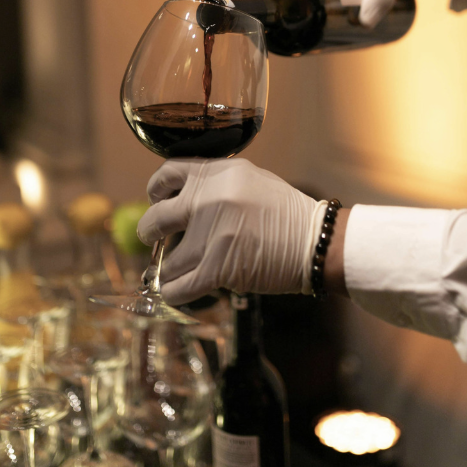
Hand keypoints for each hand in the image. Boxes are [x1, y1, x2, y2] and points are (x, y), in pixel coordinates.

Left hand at [137, 157, 326, 304]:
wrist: (316, 242)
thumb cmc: (287, 214)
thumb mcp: (250, 180)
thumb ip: (216, 185)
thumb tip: (182, 198)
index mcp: (217, 173)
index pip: (167, 173)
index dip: (155, 189)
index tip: (156, 200)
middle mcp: (208, 199)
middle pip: (156, 218)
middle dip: (150, 233)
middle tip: (153, 239)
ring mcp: (210, 234)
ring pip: (167, 260)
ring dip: (167, 270)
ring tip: (173, 272)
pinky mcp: (216, 267)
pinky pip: (178, 286)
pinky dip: (173, 292)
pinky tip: (174, 292)